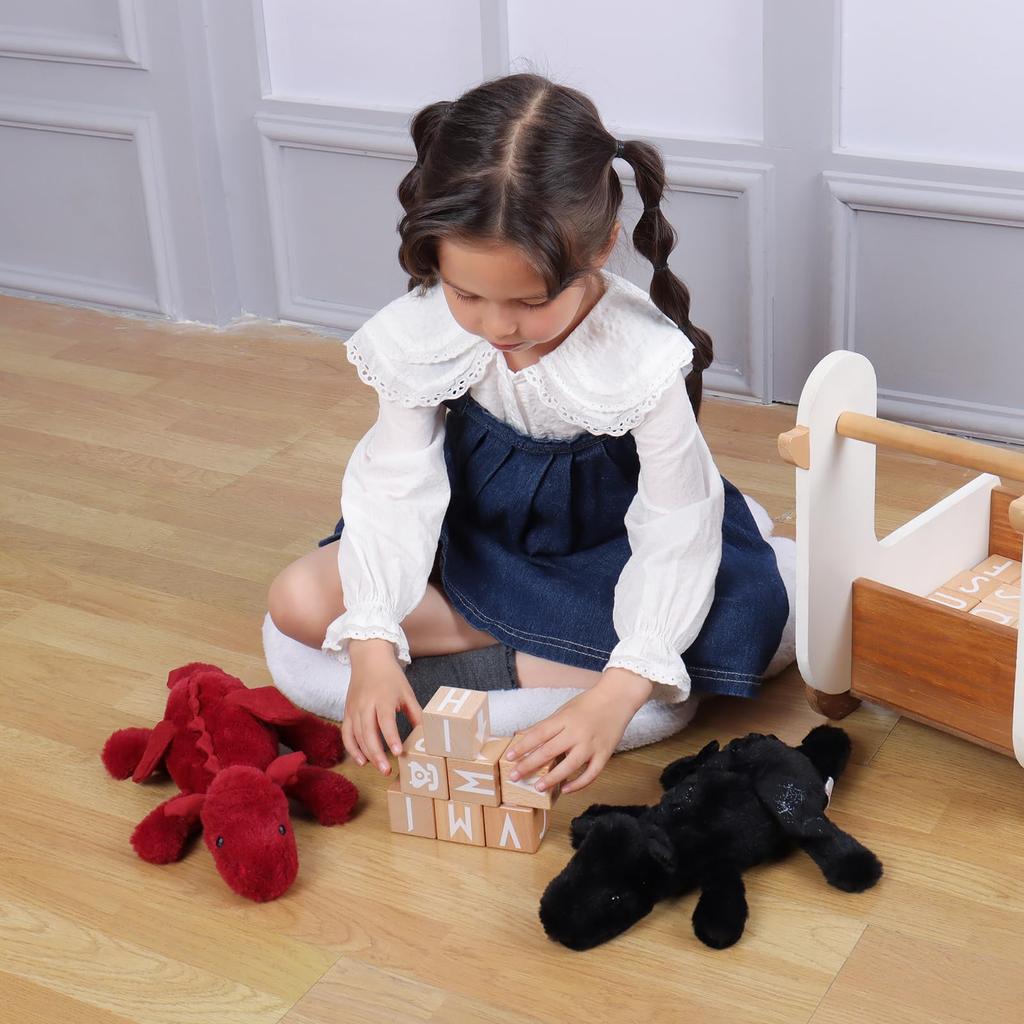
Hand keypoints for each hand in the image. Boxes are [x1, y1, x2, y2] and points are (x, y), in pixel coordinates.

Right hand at [342, 638, 421, 773]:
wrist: (369, 658)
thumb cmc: (390, 676)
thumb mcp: (407, 692)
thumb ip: (415, 714)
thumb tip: (426, 733)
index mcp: (383, 698)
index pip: (386, 722)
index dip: (391, 738)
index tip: (398, 753)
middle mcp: (366, 705)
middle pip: (368, 733)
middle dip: (377, 754)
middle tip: (387, 770)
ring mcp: (354, 709)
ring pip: (357, 736)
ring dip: (366, 755)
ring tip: (378, 768)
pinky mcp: (347, 712)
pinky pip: (347, 734)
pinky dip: (352, 749)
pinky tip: (361, 761)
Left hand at [503, 668, 653, 795]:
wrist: (617, 698)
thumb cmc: (588, 703)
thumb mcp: (564, 709)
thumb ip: (546, 724)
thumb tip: (524, 734)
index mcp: (564, 719)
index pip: (538, 734)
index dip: (522, 746)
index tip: (509, 758)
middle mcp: (576, 733)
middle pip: (549, 751)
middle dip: (529, 765)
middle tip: (514, 776)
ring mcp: (591, 745)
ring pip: (569, 766)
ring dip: (552, 778)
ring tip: (538, 787)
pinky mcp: (604, 755)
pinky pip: (590, 774)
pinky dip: (578, 784)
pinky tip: (565, 789)